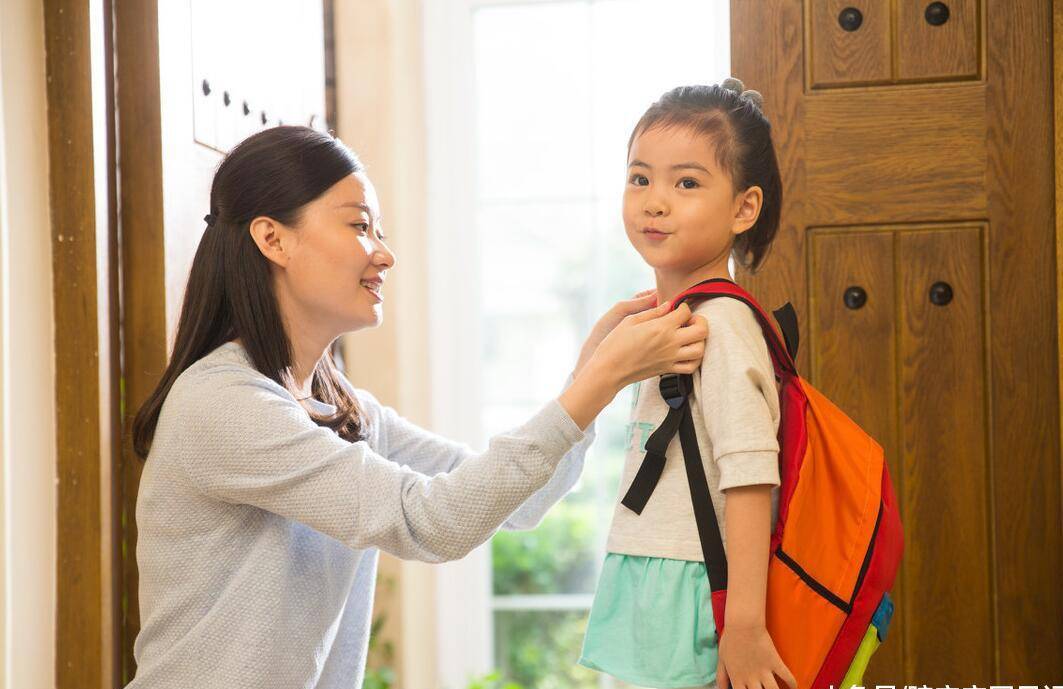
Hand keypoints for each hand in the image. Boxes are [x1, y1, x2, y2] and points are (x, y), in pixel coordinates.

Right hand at [558, 299, 705, 429]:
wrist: (609, 369)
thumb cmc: (615, 343)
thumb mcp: (630, 320)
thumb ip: (653, 312)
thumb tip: (669, 304)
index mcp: (661, 327)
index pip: (685, 312)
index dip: (683, 306)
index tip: (676, 308)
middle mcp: (670, 343)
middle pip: (702, 330)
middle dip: (700, 321)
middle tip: (690, 320)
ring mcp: (671, 358)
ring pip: (700, 349)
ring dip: (700, 340)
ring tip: (690, 336)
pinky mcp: (668, 369)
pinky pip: (691, 367)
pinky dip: (695, 359)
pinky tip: (687, 352)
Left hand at [717, 624, 796, 688]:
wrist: (743, 624)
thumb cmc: (730, 640)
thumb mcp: (721, 660)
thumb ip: (721, 677)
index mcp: (737, 679)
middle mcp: (752, 679)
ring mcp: (765, 672)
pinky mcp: (775, 662)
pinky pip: (787, 676)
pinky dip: (792, 683)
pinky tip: (794, 687)